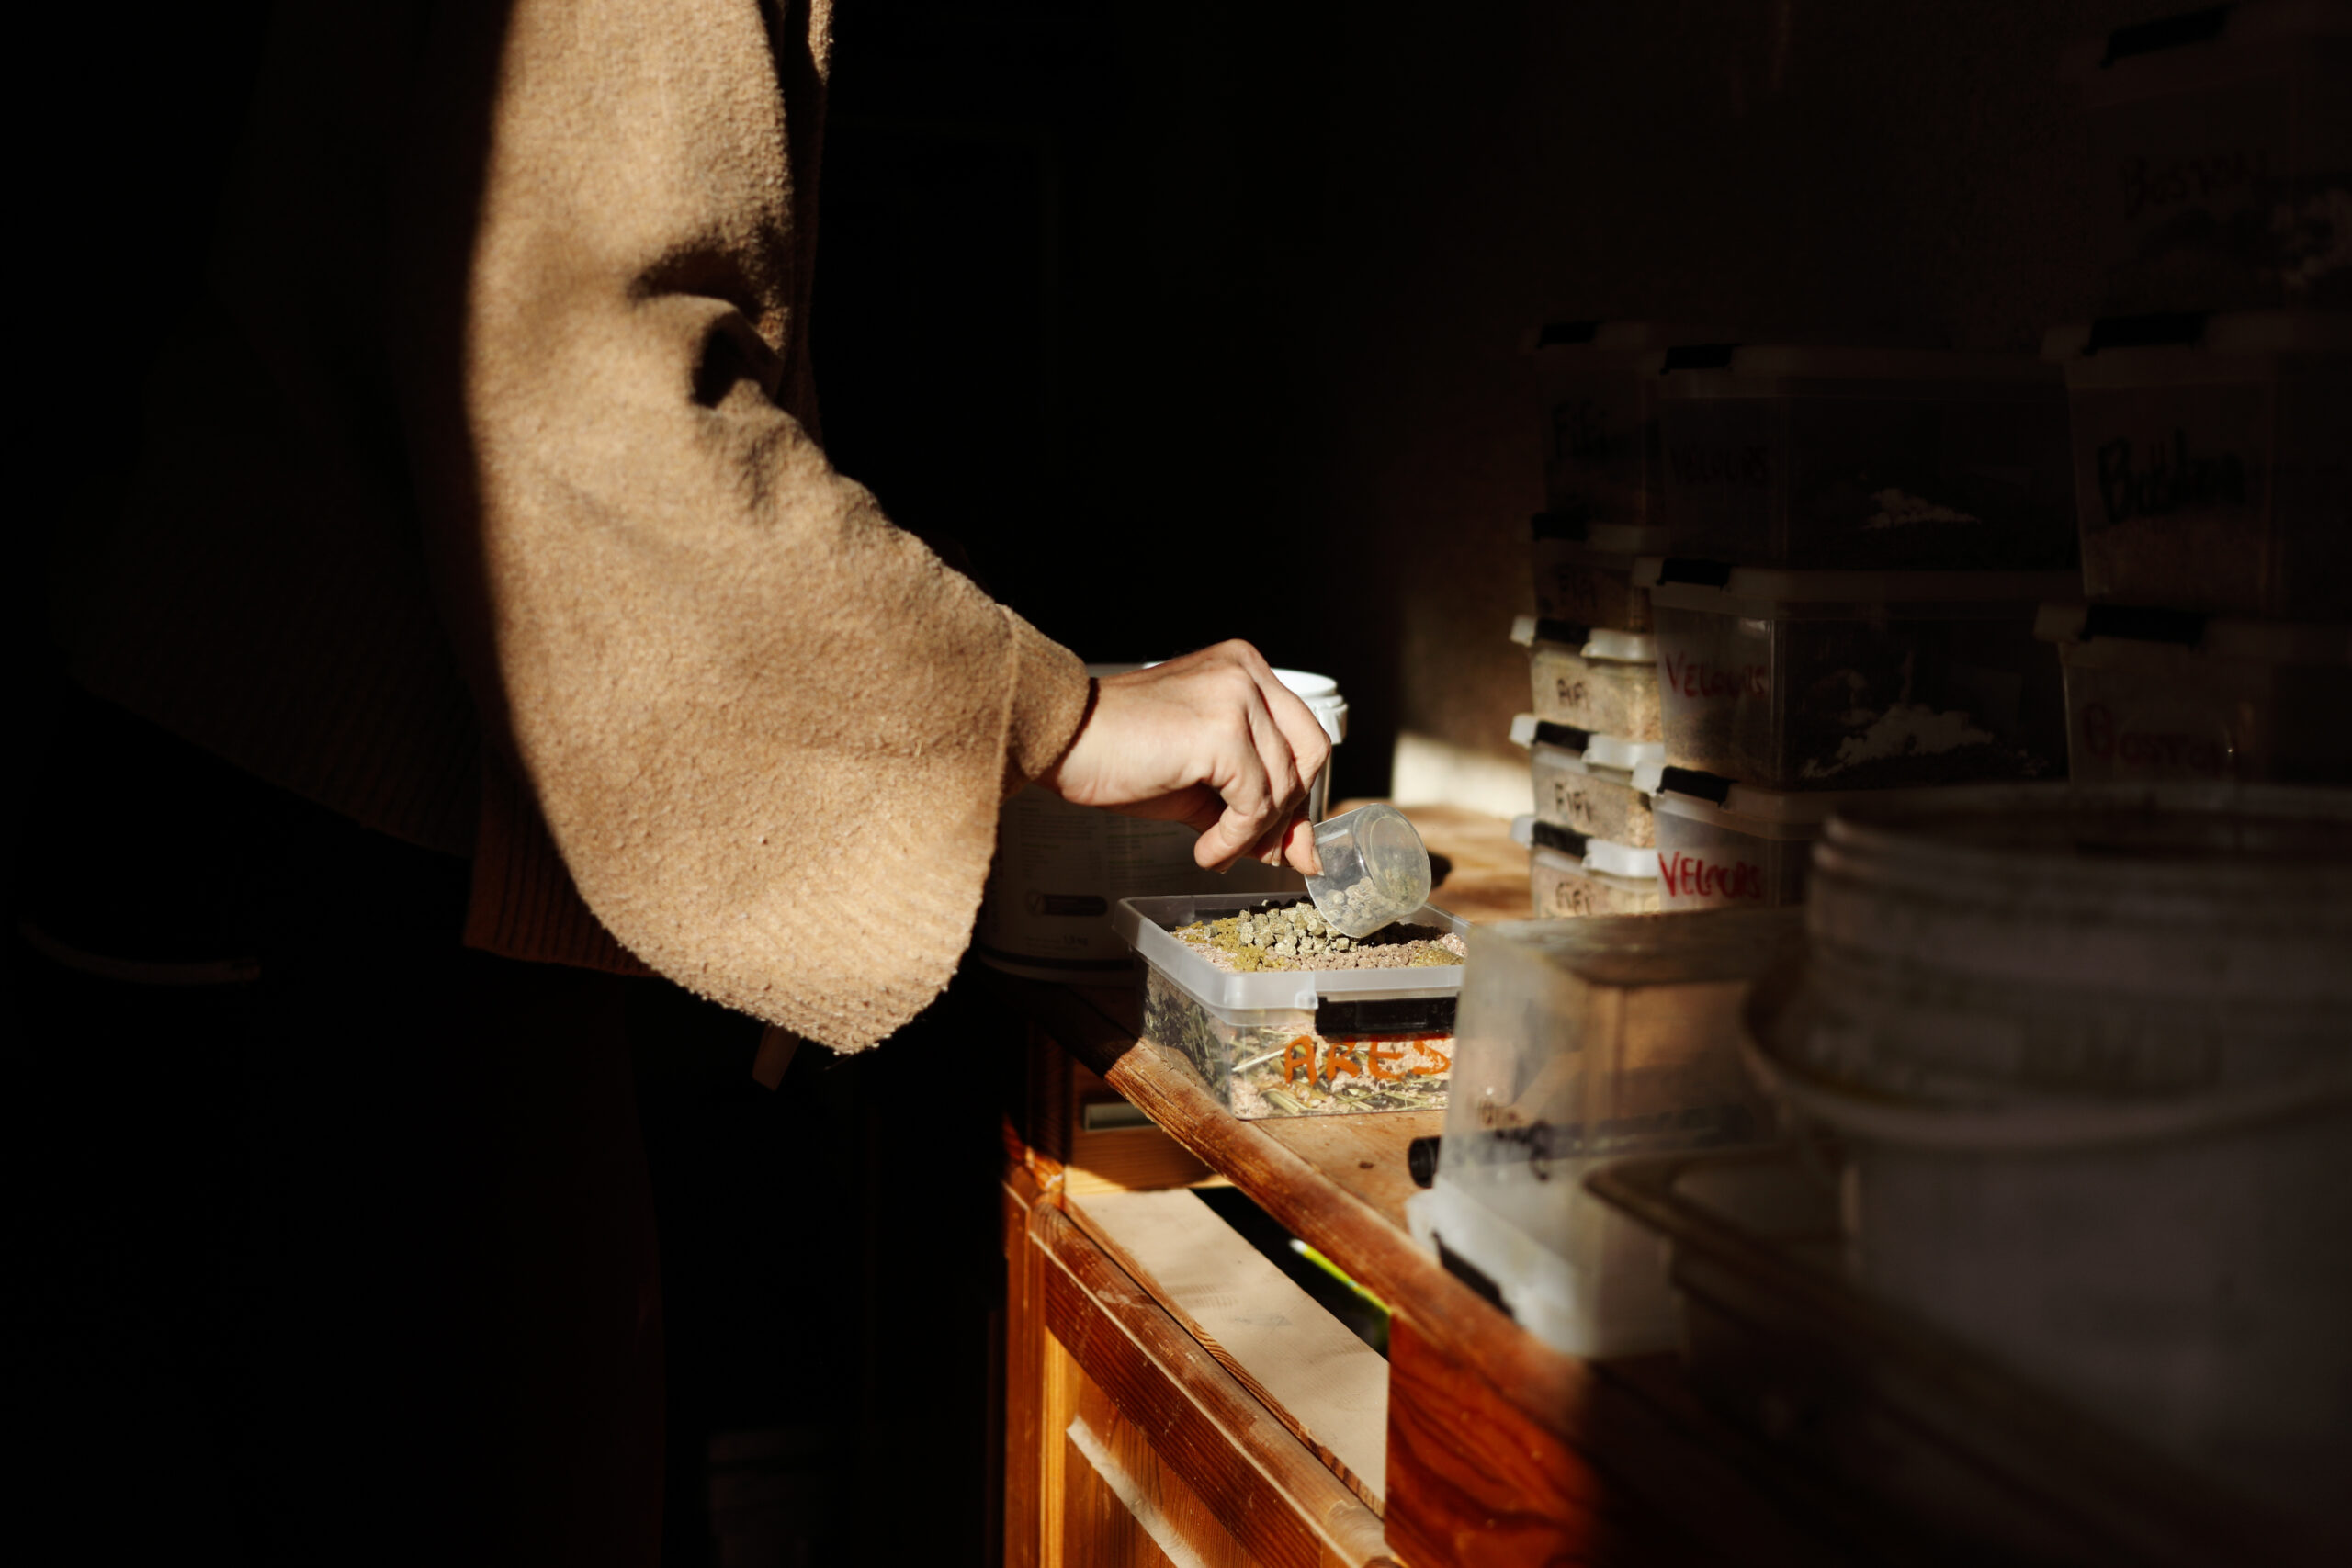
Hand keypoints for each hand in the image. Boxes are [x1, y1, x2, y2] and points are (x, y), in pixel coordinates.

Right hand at [1039, 642, 1329, 874]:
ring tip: (1214, 849)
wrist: (1063, 740)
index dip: (1299, 794)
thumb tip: (1296, 851)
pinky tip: (1206, 848)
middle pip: (1309, 754)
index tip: (1284, 839)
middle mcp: (1246, 673)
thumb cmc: (1117, 750)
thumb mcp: (1200, 781)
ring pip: (1282, 784)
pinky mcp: (1221, 731)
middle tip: (1258, 851)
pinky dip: (1233, 838)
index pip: (1302, 735)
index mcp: (1245, 671)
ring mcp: (1236, 697)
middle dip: (1288, 814)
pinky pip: (1253, 802)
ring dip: (1252, 835)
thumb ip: (1252, 805)